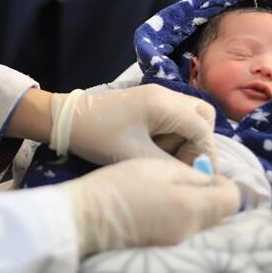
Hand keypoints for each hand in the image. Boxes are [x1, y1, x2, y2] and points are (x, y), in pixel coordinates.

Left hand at [49, 84, 216, 166]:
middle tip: (182, 163)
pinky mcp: (147, 103)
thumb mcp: (134, 156)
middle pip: (202, 116)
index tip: (200, 176)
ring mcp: (156, 96)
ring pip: (189, 117)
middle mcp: (165, 95)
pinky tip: (153, 149)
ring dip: (184, 139)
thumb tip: (197, 178)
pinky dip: (172, 134)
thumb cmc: (98, 136)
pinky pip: (173, 117)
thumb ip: (170, 167)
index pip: (203, 129)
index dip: (206, 155)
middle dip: (198, 142)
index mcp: (164, 104)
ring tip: (162, 156)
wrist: (65, 119)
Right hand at [61, 157, 240, 254]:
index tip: (202, 171)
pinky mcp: (162, 248)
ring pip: (201, 221)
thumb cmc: (120, 185)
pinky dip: (179, 215)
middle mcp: (190, 231)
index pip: (232, 198)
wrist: (85, 217)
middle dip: (209, 194)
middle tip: (184, 177)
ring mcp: (176, 242)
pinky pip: (184, 229)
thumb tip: (211, 180)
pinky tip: (158, 204)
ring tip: (168, 189)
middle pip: (218, 212)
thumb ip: (192, 174)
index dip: (223, 181)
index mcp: (192, 208)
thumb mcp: (157, 166)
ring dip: (194, 204)